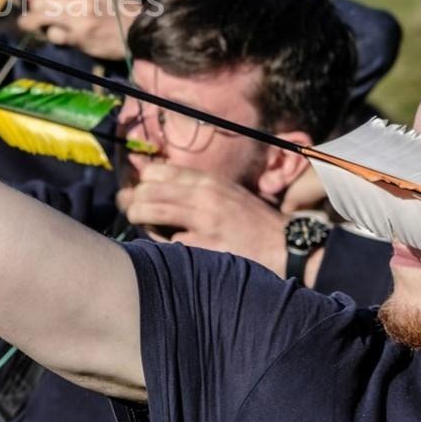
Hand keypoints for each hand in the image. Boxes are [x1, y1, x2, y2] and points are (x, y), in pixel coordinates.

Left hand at [117, 158, 288, 273]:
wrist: (286, 245)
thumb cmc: (252, 222)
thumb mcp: (225, 193)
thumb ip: (193, 189)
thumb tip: (151, 187)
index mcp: (208, 180)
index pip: (156, 170)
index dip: (142, 183)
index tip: (141, 195)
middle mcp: (204, 194)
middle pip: (146, 190)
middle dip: (134, 204)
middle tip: (136, 215)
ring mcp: (204, 220)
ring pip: (149, 212)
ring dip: (141, 222)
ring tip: (148, 230)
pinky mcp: (206, 245)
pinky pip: (168, 243)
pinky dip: (165, 247)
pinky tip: (174, 251)